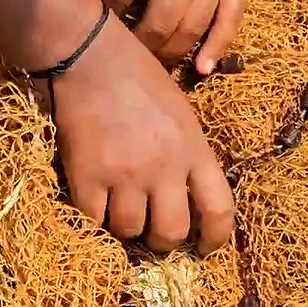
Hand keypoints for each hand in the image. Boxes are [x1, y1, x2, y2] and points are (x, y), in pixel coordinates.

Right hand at [41, 16, 234, 253]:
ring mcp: (124, 176)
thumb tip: (188, 196)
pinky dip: (93, 219)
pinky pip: (93, 220)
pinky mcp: (87, 178)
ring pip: (129, 231)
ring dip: (125, 229)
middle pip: (172, 233)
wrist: (89, 58)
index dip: (215, 239)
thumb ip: (189, 155)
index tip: (204, 248)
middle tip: (152, 233)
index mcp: (194, 151)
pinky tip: (93, 204)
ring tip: (119, 213)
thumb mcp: (182, 114)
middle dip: (163, 241)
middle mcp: (164, 169)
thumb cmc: (139, 77)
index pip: (220, 211)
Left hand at [105, 0, 288, 72]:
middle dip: (138, 46)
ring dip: (170, 54)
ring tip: (157, 65)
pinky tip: (203, 70)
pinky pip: (231, 21)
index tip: (102, 22)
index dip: (108, 13)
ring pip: (190, 30)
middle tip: (129, 56)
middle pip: (156, 26)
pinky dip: (217, 48)